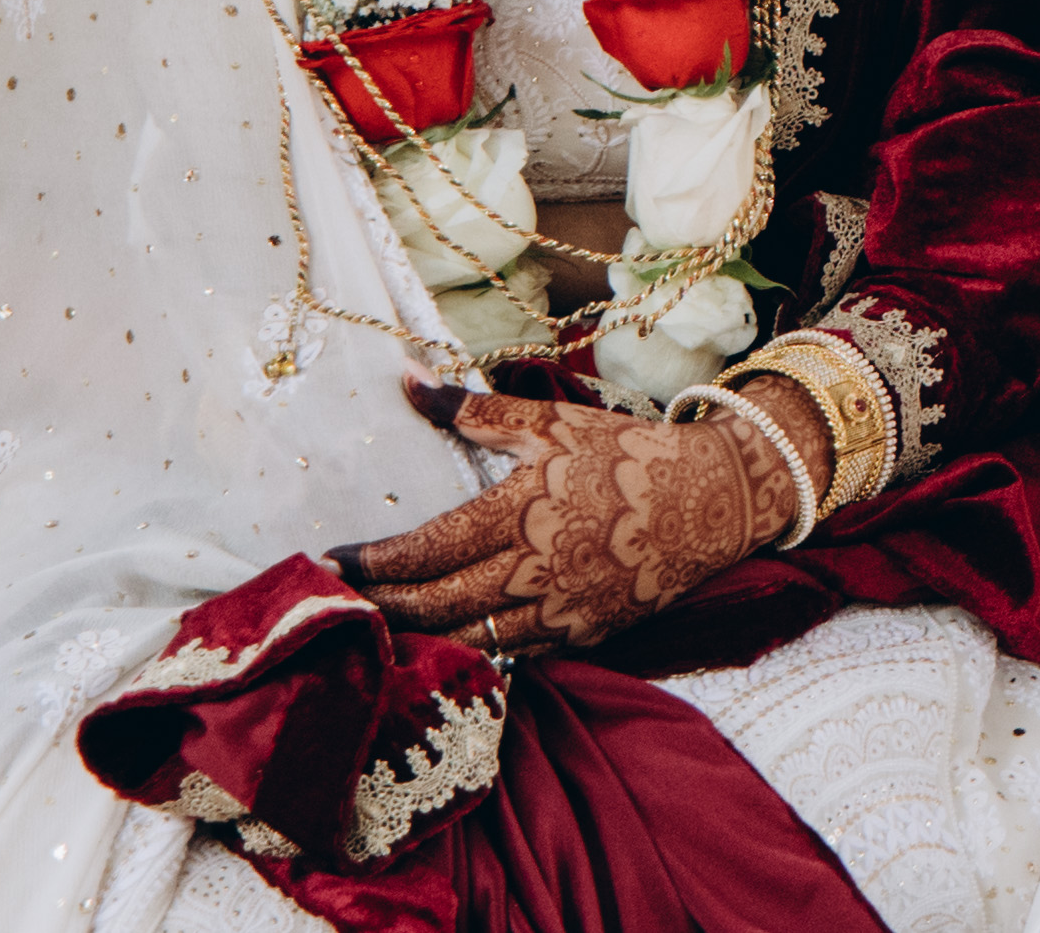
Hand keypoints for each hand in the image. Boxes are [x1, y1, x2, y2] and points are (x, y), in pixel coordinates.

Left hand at [341, 379, 804, 655]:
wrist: (710, 501)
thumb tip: (407, 381)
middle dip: (377, 606)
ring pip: (463, 641)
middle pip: (432, 605)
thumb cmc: (626, 454)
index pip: (423, 550)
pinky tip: (439, 648)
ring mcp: (554, 612)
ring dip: (412, 638)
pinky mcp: (577, 636)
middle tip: (334, 603)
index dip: (370, 562)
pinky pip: (507, 658)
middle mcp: (530, 571)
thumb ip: (473, 410)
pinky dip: (465, 655)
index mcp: (518, 513)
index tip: (329, 562)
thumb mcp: (551, 421)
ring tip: (373, 631)